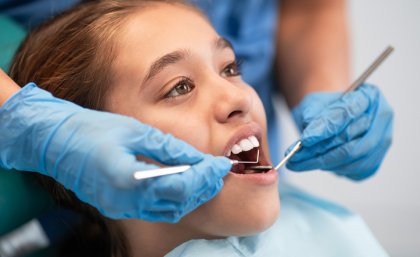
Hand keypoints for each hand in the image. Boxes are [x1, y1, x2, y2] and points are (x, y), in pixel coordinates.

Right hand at [0, 83, 230, 221]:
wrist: (54, 141)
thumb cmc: (91, 129)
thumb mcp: (134, 131)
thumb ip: (167, 147)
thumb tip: (196, 157)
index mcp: (130, 179)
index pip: (181, 186)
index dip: (206, 175)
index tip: (222, 164)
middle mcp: (126, 201)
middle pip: (178, 203)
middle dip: (204, 187)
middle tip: (220, 171)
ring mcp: (121, 207)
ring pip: (169, 211)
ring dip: (191, 196)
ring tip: (206, 177)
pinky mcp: (118, 206)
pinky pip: (155, 209)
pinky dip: (174, 199)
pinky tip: (184, 184)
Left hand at [286, 84, 392, 179]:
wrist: (330, 117)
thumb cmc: (323, 108)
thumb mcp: (312, 103)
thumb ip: (311, 115)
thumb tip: (309, 137)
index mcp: (369, 95)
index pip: (348, 112)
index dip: (326, 128)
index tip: (305, 140)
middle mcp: (381, 118)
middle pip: (350, 138)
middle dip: (319, 150)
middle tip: (294, 156)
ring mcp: (381, 141)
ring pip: (351, 157)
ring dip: (321, 162)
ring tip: (297, 162)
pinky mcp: (373, 162)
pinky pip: (352, 170)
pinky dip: (331, 168)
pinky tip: (314, 164)